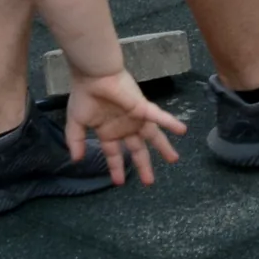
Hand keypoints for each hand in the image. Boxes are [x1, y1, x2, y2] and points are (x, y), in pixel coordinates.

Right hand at [65, 69, 187, 186]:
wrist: (92, 76)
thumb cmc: (84, 96)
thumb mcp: (76, 123)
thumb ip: (76, 141)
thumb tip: (76, 159)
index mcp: (109, 131)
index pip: (114, 154)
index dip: (116, 168)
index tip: (119, 182)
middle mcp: (124, 127)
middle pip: (137, 149)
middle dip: (143, 165)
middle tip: (149, 182)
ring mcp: (135, 118)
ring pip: (153, 136)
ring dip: (164, 147)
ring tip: (174, 159)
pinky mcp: (142, 108)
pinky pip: (160, 117)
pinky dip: (171, 123)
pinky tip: (182, 130)